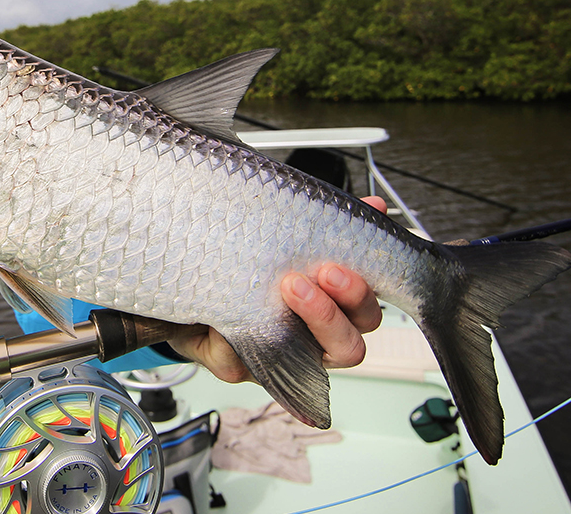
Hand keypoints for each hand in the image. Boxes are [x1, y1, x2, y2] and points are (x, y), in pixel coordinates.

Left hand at [166, 196, 386, 381]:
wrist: (194, 287)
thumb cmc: (250, 269)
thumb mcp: (288, 242)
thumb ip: (333, 226)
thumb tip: (375, 205)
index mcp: (331, 312)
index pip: (365, 315)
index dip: (361, 294)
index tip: (337, 263)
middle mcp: (309, 342)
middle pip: (349, 348)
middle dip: (331, 312)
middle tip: (306, 278)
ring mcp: (275, 359)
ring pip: (303, 365)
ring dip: (296, 326)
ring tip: (282, 289)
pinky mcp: (235, 366)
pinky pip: (238, 362)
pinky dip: (230, 336)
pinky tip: (223, 315)